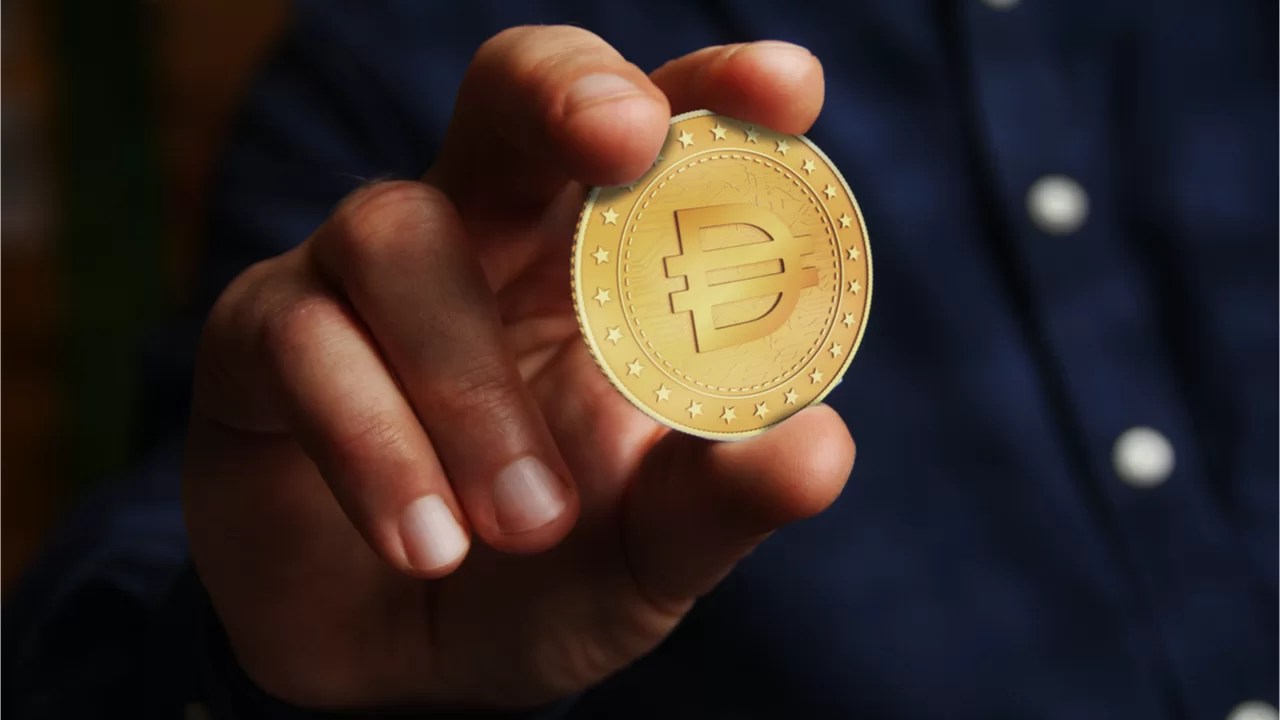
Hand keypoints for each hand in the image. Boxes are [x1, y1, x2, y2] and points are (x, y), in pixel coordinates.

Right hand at [184, 26, 853, 710]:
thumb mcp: (649, 551)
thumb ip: (722, 501)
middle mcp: (483, 237)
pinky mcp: (262, 338)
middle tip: (623, 140)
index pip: (658, 135)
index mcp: (598, 266)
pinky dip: (372, 442)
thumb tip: (819, 449)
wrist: (402, 668)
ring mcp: (362, 276)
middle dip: (566, 94)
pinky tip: (428, 544)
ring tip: (529, 525)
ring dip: (469, 384)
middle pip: (510, 93)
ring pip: (397, 234)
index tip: (788, 90)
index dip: (715, 91)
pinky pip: (300, 339)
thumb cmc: (545, 579)